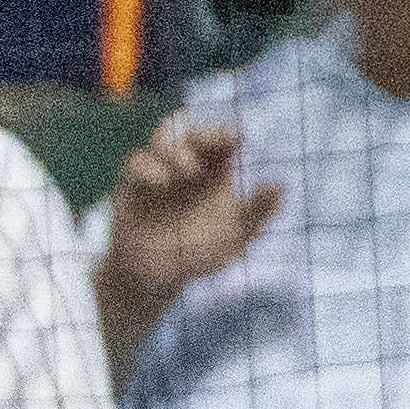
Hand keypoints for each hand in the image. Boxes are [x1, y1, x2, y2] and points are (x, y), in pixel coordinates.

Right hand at [98, 114, 282, 318]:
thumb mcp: (235, 236)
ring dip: (176, 148)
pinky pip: (136, 161)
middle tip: (214, 145)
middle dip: (202, 134)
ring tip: (187, 173)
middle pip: (191, 131)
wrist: (154, 277)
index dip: (225, 133)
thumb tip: (278, 185)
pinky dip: (149, 167)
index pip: (220, 139)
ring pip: (162, 138)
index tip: (234, 140)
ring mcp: (157, 173)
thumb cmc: (197, 256)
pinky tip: (163, 183)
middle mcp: (185, 166)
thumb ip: (256, 212)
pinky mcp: (131, 184)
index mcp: (213, 172)